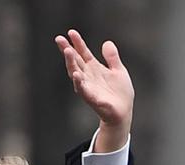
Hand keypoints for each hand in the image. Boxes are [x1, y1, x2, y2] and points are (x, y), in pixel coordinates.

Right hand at [54, 29, 133, 151]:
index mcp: (94, 68)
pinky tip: (76, 74)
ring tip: (68, 51)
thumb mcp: (119, 71)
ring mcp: (88, 86)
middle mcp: (88, 76)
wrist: (124, 112)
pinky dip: (79, 82)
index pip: (83, 52)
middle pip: (75, 60)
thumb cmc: (121, 93)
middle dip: (67, 50)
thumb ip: (112, 58)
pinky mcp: (92, 98)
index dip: (78, 42)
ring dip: (71, 63)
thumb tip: (107, 43)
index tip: (71, 32)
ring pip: (76, 73)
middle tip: (60, 39)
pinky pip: (83, 90)